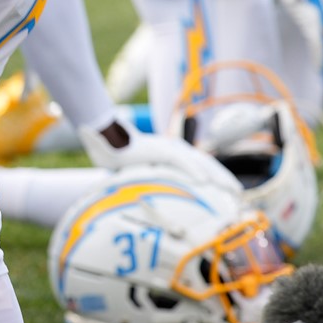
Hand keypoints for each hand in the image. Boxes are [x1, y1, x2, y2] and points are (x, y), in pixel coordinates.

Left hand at [79, 125, 242, 194]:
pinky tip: (226, 190)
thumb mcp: (101, 147)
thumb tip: (85, 129)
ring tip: (236, 194)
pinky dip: (214, 177)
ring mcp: (176, 153)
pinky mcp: (178, 159)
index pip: (177, 158)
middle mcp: (170, 149)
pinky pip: (201, 168)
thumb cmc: (107, 148)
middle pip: (197, 162)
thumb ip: (96, 139)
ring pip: (204, 165)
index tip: (203, 182)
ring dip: (221, 178)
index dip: (189, 168)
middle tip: (233, 193)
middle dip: (216, 177)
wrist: (111, 138)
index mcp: (156, 149)